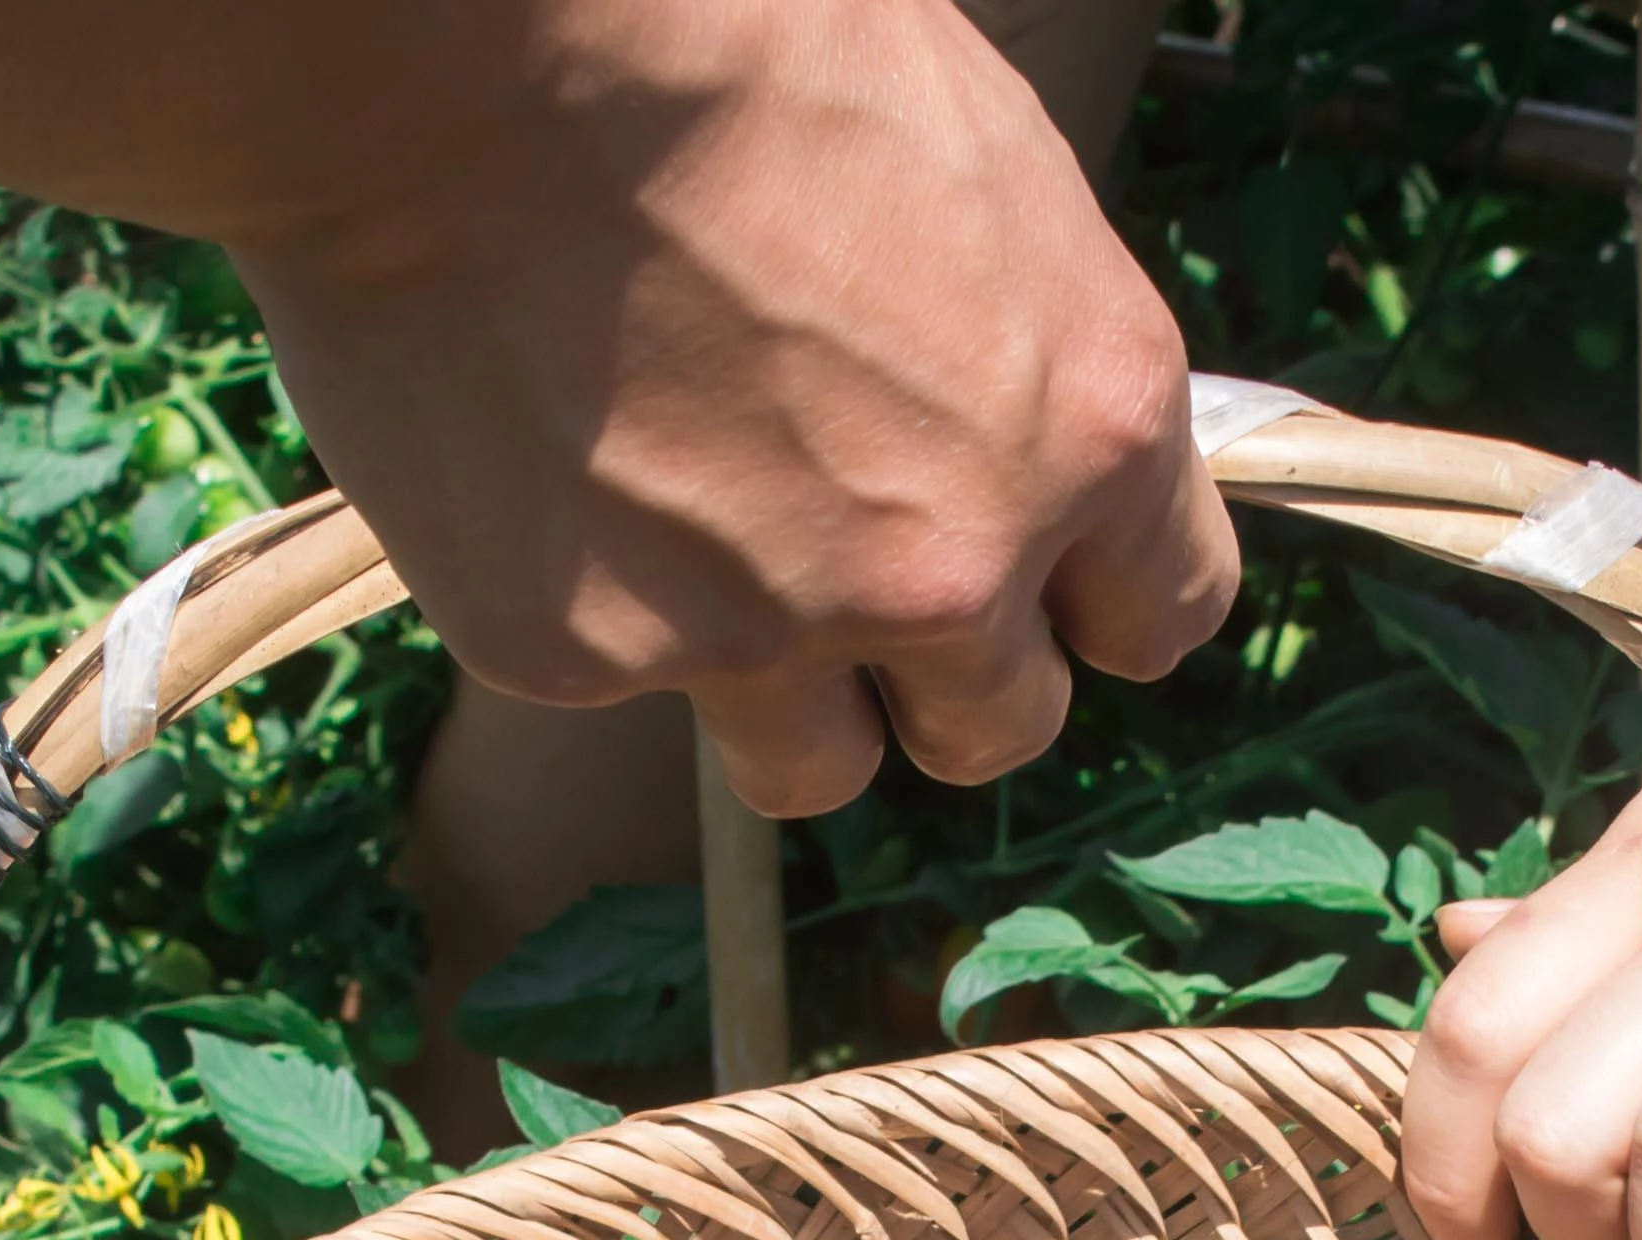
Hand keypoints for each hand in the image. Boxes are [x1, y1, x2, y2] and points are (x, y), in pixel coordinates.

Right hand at [224, 0, 1234, 813]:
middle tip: (844, 570)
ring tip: (690, 538)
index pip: (1158, 614)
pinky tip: (545, 461)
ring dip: (776, 686)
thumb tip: (1016, 414)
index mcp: (1092, 424)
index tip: (1032, 582)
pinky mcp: (588, 654)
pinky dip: (591, 599)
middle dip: (938, 672)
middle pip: (997, 729)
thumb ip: (1020, 344)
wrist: (483, 54)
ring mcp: (765, 631)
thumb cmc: (737, 38)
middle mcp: (952, 565)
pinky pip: (617, 675)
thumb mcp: (971, 166)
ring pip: (815, 765)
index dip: (1085, 602)